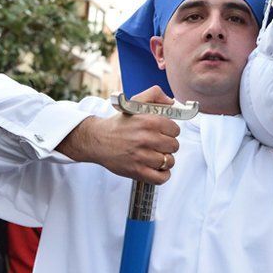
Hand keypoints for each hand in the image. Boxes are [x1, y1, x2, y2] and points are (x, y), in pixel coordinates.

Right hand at [57, 86, 180, 184]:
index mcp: (149, 121)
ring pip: (169, 162)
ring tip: (155, 155)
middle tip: (157, 144)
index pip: (175, 129)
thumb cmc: (119, 124)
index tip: (162, 132)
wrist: (97, 140)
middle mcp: (146, 138)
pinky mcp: (137, 171)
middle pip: (174, 146)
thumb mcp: (134, 102)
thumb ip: (154, 95)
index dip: (170, 131)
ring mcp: (142, 156)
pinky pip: (161, 178)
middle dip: (168, 145)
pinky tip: (156, 168)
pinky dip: (162, 175)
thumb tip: (171, 102)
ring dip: (165, 160)